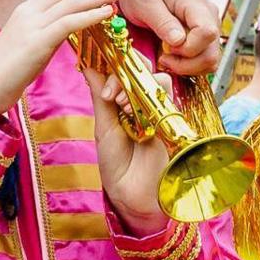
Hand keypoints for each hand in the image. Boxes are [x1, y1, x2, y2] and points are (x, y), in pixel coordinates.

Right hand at [0, 0, 130, 119]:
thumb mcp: (28, 45)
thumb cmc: (6, 73)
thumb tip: (64, 28)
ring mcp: (32, 25)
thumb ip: (45, 32)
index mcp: (27, 9)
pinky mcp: (36, 42)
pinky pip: (68, 23)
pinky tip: (108, 11)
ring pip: (72, 0)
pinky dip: (90, 15)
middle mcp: (29, 11)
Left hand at [87, 71, 169, 234]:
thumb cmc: (117, 164)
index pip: (124, 68)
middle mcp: (143, 101)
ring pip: (156, 78)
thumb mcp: (104, 126)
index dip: (112, 65)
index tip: (99, 80)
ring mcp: (159, 110)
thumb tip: (87, 65)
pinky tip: (135, 113)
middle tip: (111, 94)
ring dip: (137, 85)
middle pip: (142, 68)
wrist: (133, 194)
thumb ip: (99, 95)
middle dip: (125, 72)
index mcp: (125, 100)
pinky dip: (150, 96)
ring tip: (122, 106)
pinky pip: (166, 96)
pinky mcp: (172, 120)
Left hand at [121, 0, 223, 77]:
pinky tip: (171, 58)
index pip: (207, 32)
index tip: (166, 47)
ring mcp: (208, 27)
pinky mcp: (203, 37)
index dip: (188, 49)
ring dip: (187, 68)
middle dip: (186, 64)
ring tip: (165, 58)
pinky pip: (204, 60)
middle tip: (162, 58)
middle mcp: (208, 15)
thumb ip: (162, 21)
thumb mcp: (144, 1)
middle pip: (211, 52)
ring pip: (210, 60)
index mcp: (194, 2)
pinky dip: (189, 66)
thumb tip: (179, 41)